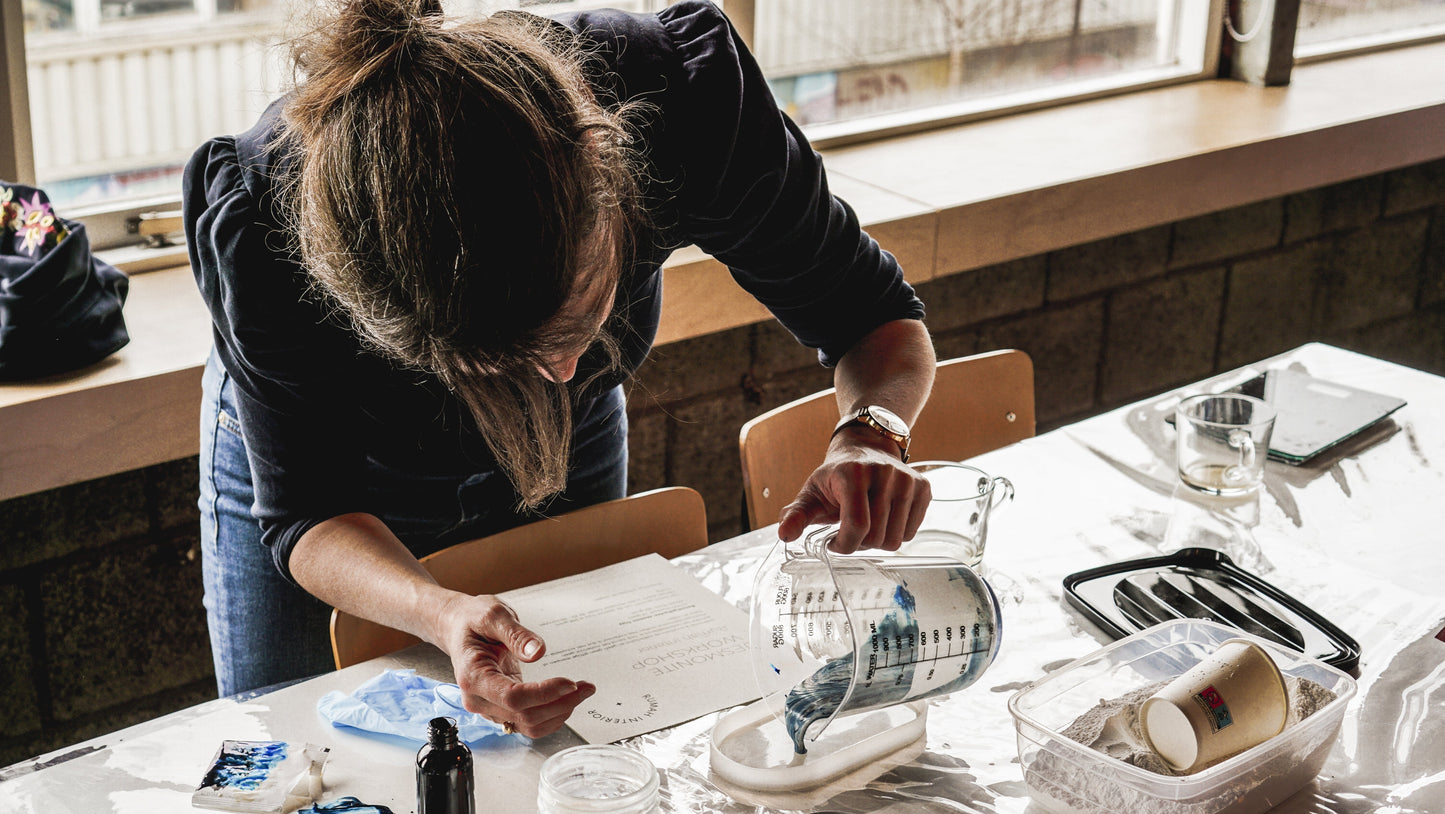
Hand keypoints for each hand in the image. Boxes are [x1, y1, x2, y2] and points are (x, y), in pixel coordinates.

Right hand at [436, 593, 594, 737]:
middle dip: (561, 703)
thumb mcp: (493, 615)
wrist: (459, 628)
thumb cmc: (472, 620)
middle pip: (524, 715)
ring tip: (582, 692)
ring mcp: (489, 707)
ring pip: (529, 725)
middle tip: (586, 686)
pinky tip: (566, 699)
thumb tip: (537, 652)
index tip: (570, 682)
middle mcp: (478, 699)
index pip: (512, 697)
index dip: (544, 693)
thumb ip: (516, 634)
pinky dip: (551, 715)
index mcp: (473, 676)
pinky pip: (528, 723)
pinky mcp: (501, 708)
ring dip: (560, 712)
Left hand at [776, 427, 931, 552]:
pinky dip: (896, 533)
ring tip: (867, 524)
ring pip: (896, 539)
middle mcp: (884, 473)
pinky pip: (911, 532)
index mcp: (853, 474)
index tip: (834, 542)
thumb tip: (785, 534)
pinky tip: (884, 518)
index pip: (857, 526)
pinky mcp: (923, 487)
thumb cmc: (836, 477)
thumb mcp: (811, 493)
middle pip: (876, 537)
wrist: (866, 449)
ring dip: (878, 541)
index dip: (844, 544)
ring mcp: (907, 479)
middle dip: (859, 543)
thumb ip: (797, 515)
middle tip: (850, 530)